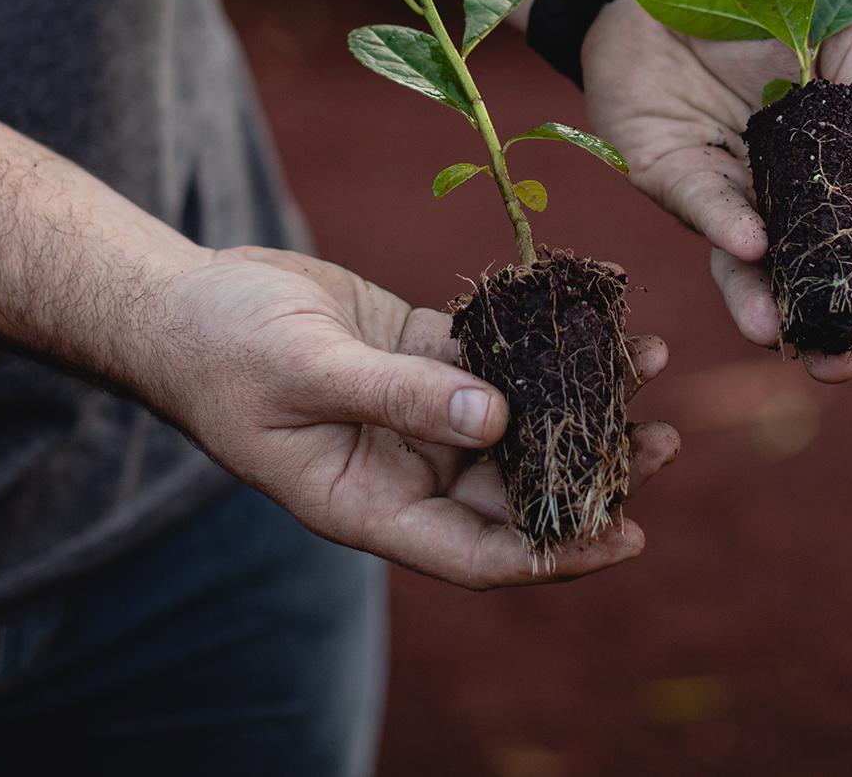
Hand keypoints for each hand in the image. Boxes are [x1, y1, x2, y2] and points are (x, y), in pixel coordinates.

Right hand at [147, 245, 677, 588]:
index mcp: (370, 503)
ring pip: (514, 414)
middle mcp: (403, 466)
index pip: (479, 551)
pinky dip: (537, 338)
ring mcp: (413, 407)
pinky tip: (586, 314)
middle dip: (589, 467)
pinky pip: (490, 353)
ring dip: (576, 395)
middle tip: (667, 442)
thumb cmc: (223, 352)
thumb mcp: (307, 375)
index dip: (552, 552)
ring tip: (648, 365)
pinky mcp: (417, 351)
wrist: (185, 299)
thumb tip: (495, 419)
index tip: (624, 537)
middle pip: (512, 484)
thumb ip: (398, 396)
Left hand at [581, 0, 851, 381]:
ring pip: (747, 260)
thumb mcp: (842, 25)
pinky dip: (723, 227)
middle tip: (848, 361)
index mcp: (835, 156)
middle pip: (812, 262)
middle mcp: (780, 188)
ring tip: (784, 339)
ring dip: (766, 303)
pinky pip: (698, 204)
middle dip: (830, 317)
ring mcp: (725, 187)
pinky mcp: (666, 172)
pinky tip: (750, 247)